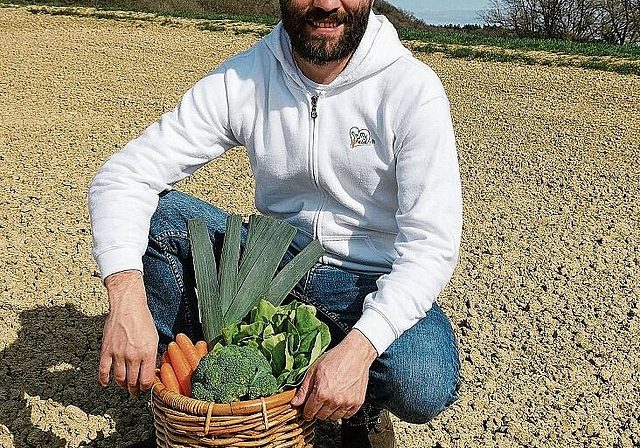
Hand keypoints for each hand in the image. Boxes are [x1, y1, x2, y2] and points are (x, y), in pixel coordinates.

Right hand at [99, 270, 157, 395]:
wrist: (128, 307)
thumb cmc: (143, 320)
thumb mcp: (154, 338)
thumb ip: (152, 355)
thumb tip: (151, 370)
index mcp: (148, 353)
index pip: (146, 379)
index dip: (146, 387)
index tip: (145, 388)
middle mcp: (133, 356)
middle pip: (133, 381)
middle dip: (135, 389)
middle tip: (135, 392)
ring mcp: (118, 354)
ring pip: (119, 379)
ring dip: (122, 386)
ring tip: (125, 388)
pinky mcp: (106, 350)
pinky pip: (103, 370)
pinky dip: (104, 380)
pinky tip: (106, 384)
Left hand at [291, 330, 377, 420]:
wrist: (355, 354)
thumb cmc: (335, 358)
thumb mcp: (314, 370)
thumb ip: (304, 389)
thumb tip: (295, 402)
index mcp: (322, 392)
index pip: (310, 412)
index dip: (306, 411)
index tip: (307, 410)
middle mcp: (335, 400)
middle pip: (321, 416)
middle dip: (317, 410)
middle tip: (319, 400)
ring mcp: (347, 402)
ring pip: (334, 417)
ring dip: (330, 411)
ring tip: (330, 398)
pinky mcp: (357, 402)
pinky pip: (347, 415)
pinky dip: (342, 410)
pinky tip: (340, 400)